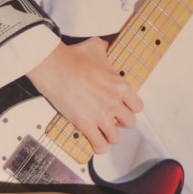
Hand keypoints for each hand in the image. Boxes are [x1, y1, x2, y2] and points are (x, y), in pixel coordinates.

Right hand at [26, 37, 142, 153]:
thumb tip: (105, 46)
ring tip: (104, 133)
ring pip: (116, 137)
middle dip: (122, 122)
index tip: (124, 108)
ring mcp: (100, 115)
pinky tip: (96, 145)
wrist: (54, 67)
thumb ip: (105, 48)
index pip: (138, 106)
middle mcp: (113, 103)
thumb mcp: (95, 47)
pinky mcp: (85, 124)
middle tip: (113, 120)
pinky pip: (99, 145)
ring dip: (110, 136)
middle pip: (130, 123)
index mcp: (120, 86)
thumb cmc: (73, 57)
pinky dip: (99, 147)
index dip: (131, 108)